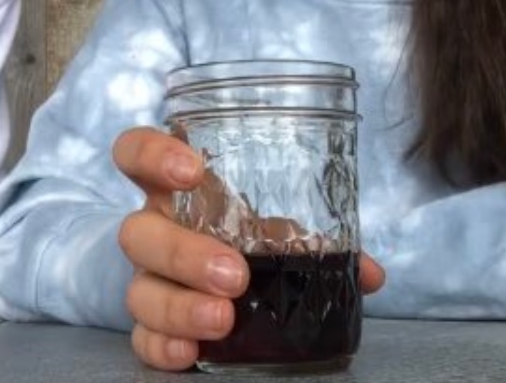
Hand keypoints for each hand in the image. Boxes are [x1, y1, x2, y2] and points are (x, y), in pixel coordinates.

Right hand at [112, 127, 385, 371]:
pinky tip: (191, 352)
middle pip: (136, 233)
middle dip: (183, 254)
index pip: (136, 154)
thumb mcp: (279, 232)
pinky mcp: (151, 325)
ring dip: (179, 306)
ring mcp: (147, 279)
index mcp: (177, 191)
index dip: (151, 154)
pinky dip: (163, 345)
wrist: (223, 282)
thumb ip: (316, 243)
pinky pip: (143, 338)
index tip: (192, 170)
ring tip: (223, 318)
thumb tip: (369, 272)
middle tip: (234, 274)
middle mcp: (154, 230)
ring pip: (139, 291)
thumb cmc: (247, 240)